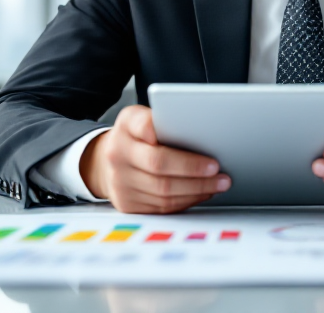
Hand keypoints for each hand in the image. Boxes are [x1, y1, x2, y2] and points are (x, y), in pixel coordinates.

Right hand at [81, 105, 230, 213]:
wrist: (106, 161)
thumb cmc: (133, 136)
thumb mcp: (138, 117)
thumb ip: (156, 119)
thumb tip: (184, 127)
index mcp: (125, 130)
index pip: (147, 130)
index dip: (168, 138)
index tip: (200, 151)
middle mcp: (118, 157)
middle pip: (159, 166)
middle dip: (193, 170)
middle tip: (217, 170)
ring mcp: (121, 184)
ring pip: (163, 192)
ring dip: (196, 189)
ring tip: (218, 183)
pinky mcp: (128, 204)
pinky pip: (162, 207)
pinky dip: (186, 201)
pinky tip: (201, 192)